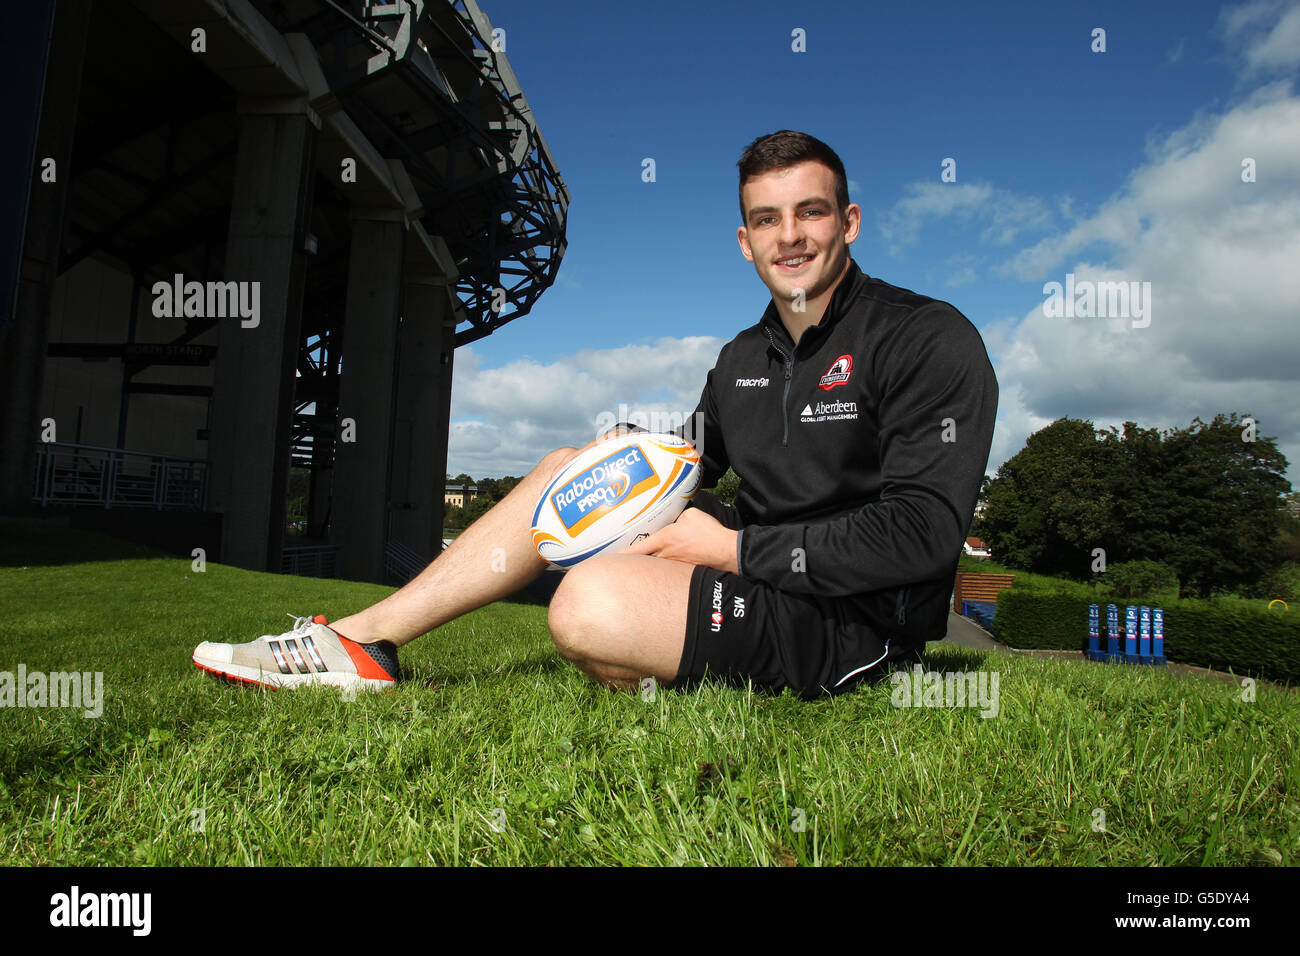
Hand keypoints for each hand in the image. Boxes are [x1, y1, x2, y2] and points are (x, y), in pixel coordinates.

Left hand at [621, 506, 738, 573]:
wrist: (726, 551)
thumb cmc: (709, 532)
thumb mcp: (691, 516)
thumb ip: (677, 517)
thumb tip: (675, 521)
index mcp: (665, 540)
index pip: (637, 548)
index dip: (622, 554)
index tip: (610, 558)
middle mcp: (666, 555)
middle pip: (643, 562)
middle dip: (631, 564)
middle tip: (619, 566)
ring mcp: (675, 566)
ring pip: (655, 568)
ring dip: (647, 568)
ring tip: (637, 570)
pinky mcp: (684, 571)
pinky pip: (669, 570)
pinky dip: (663, 571)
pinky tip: (663, 570)